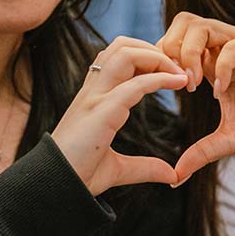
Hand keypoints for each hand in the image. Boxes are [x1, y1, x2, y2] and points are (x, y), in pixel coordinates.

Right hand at [51, 37, 187, 194]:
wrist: (55, 189)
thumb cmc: (78, 177)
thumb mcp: (117, 169)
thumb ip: (144, 167)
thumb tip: (170, 174)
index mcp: (94, 99)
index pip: (118, 59)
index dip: (147, 59)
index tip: (172, 75)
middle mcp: (93, 92)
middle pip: (122, 46)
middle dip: (153, 49)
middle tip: (178, 69)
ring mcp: (95, 98)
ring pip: (125, 53)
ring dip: (157, 57)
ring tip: (179, 74)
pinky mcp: (101, 112)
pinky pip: (135, 84)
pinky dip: (160, 78)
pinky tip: (179, 83)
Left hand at [157, 13, 234, 181]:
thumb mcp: (232, 139)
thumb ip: (202, 152)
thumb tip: (174, 178)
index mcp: (214, 63)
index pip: (174, 43)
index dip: (162, 62)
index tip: (162, 91)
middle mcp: (225, 48)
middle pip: (182, 24)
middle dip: (170, 52)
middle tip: (177, 85)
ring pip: (202, 26)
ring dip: (190, 54)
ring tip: (195, 85)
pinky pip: (234, 44)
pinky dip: (222, 65)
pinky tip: (222, 90)